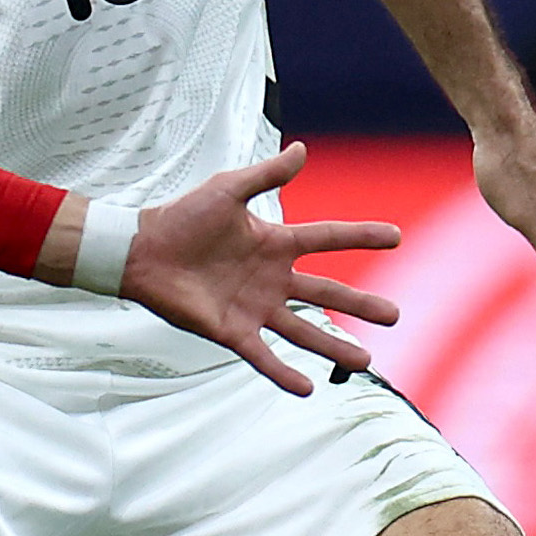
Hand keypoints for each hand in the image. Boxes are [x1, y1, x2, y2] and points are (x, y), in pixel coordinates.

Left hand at [121, 143, 400, 394]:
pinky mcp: (231, 330)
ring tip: (365, 361)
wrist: (140, 251)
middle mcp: (271, 278)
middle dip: (360, 303)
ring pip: (303, 330)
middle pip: (326, 292)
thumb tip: (302, 148)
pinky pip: (263, 354)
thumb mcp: (227, 190)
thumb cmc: (180, 218)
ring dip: (333, 346)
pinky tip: (307, 388)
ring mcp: (253, 306)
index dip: (361, 236)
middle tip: (395, 315)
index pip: (327, 238)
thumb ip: (266, 175)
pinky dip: (283, 372)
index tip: (396, 236)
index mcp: (274, 243)